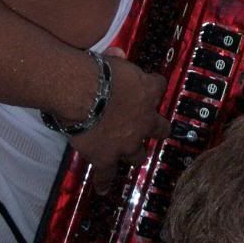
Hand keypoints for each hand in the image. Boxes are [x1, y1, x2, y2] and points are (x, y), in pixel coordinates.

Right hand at [71, 53, 169, 192]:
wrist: (84, 94)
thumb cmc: (99, 71)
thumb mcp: (112, 60)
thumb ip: (117, 59)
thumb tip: (117, 53)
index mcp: (148, 92)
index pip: (158, 86)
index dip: (153, 86)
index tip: (150, 85)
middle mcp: (144, 120)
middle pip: (159, 128)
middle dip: (154, 129)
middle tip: (150, 129)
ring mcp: (127, 143)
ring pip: (137, 155)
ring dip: (134, 154)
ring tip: (130, 156)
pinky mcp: (106, 157)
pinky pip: (106, 174)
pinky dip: (104, 181)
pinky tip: (104, 189)